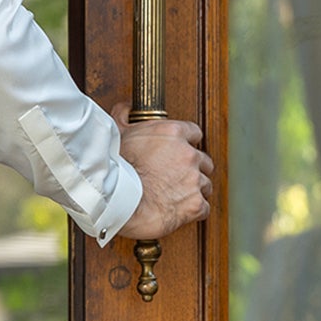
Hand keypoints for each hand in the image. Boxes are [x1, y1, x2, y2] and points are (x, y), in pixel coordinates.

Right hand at [113, 104, 213, 239]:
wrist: (116, 199)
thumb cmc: (115, 167)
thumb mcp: (117, 133)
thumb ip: (124, 117)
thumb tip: (125, 108)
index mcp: (174, 133)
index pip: (194, 134)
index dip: (186, 145)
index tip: (178, 154)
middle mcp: (189, 155)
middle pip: (203, 161)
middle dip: (192, 170)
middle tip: (176, 178)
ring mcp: (194, 180)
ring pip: (205, 185)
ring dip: (193, 191)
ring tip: (175, 198)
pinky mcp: (195, 205)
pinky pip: (204, 208)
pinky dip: (193, 211)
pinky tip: (179, 212)